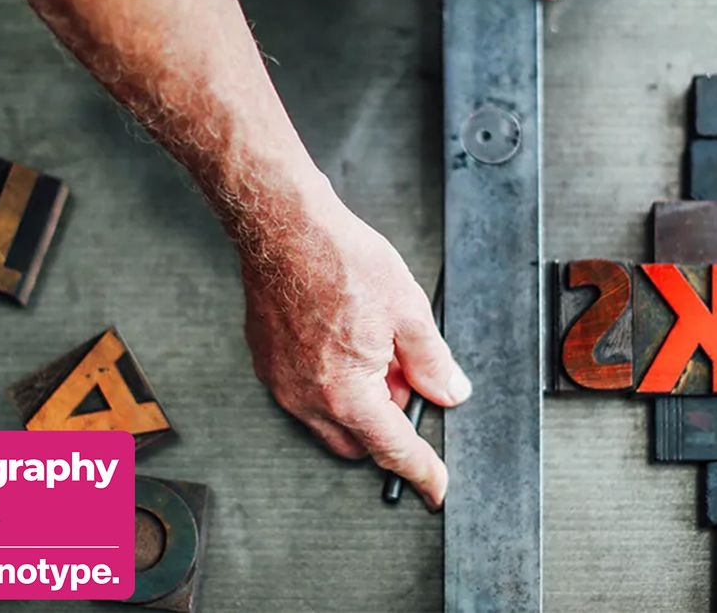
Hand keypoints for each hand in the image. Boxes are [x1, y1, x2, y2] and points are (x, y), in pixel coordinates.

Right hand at [241, 197, 470, 510]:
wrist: (283, 228)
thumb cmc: (338, 260)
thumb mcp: (408, 311)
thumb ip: (432, 361)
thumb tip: (449, 390)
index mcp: (347, 393)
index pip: (394, 449)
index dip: (423, 471)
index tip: (436, 488)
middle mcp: (307, 399)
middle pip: (358, 442)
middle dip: (388, 423)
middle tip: (406, 377)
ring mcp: (282, 383)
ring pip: (330, 420)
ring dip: (359, 403)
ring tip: (374, 347)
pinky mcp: (267, 363)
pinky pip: (306, 395)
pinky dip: (332, 384)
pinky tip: (346, 341)